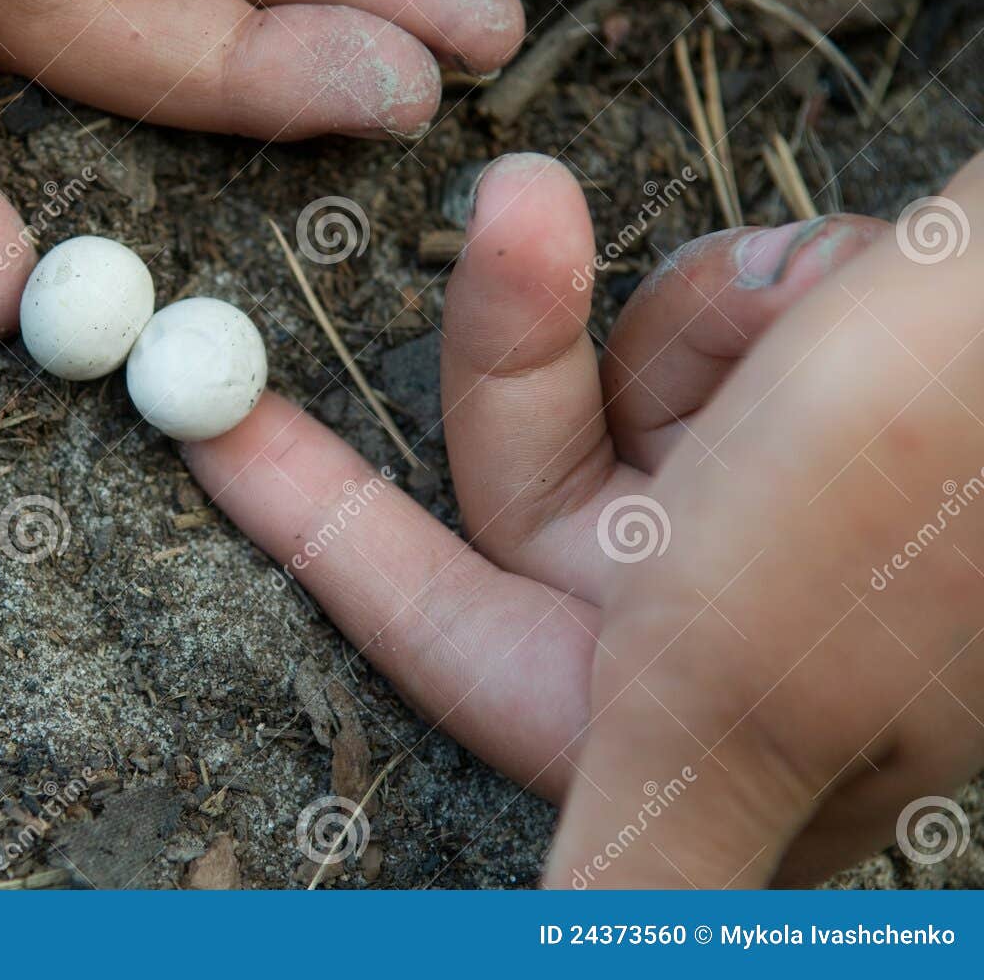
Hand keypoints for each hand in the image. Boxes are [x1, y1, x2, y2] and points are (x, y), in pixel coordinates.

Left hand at [186, 151, 983, 885]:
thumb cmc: (937, 497)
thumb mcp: (726, 696)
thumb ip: (628, 888)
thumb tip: (550, 979)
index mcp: (674, 717)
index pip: (433, 627)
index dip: (311, 529)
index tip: (201, 422)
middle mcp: (722, 625)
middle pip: (521, 471)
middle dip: (522, 342)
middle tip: (523, 208)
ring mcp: (783, 514)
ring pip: (620, 380)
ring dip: (695, 320)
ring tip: (822, 313)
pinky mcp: (836, 412)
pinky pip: (712, 320)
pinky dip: (771, 287)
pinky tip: (865, 293)